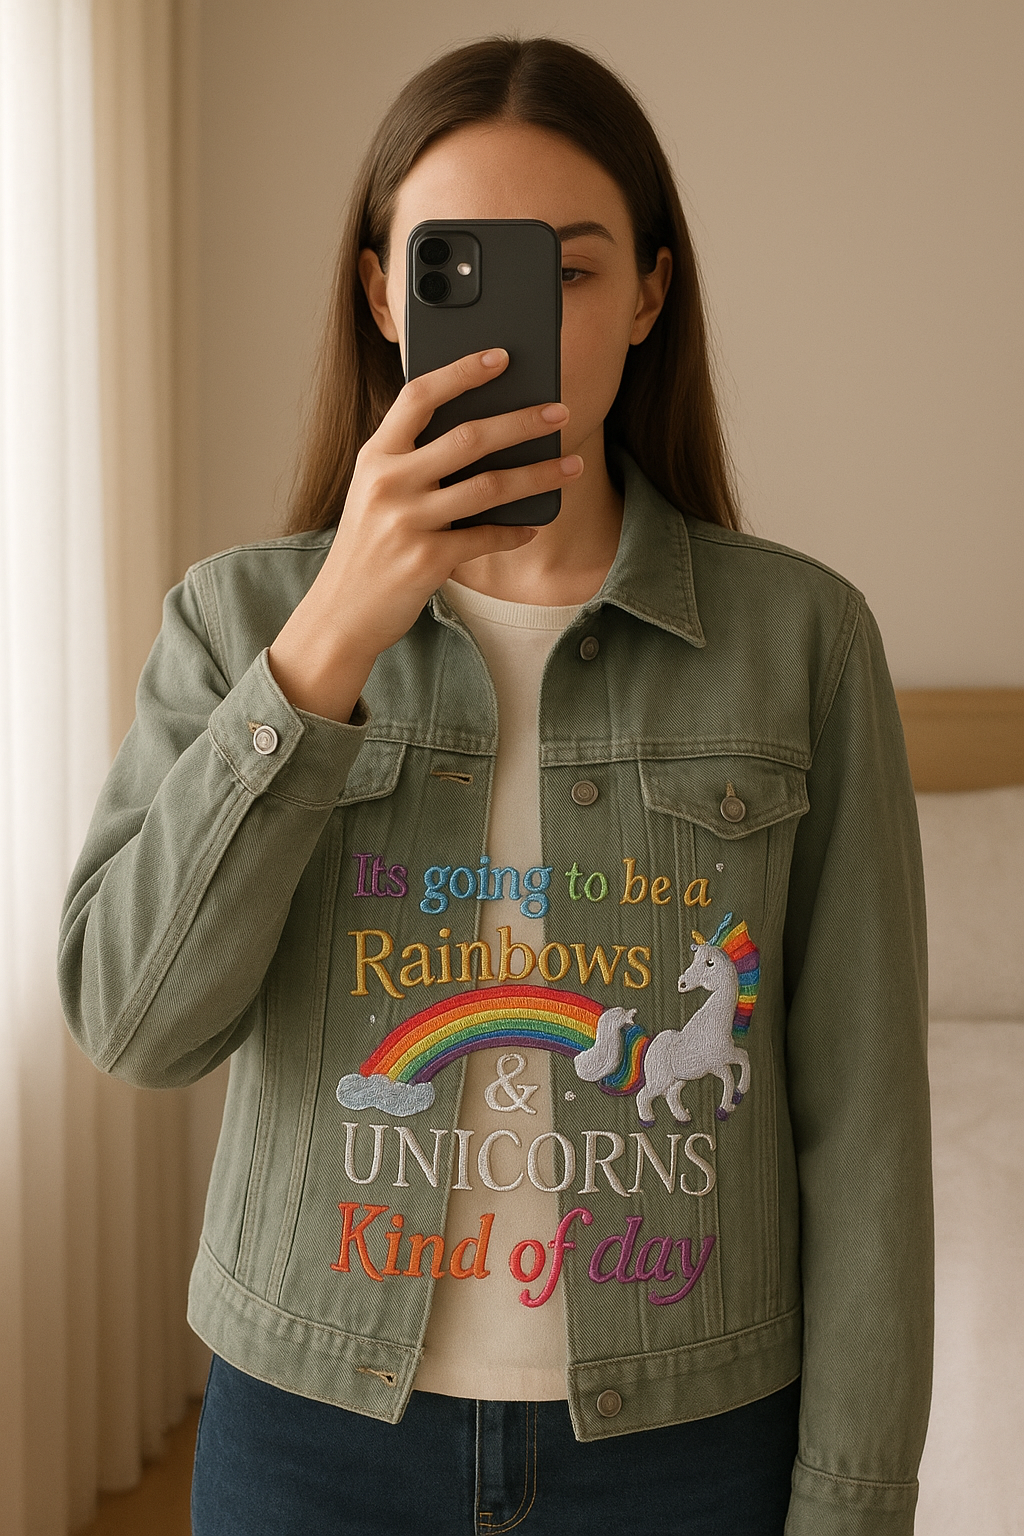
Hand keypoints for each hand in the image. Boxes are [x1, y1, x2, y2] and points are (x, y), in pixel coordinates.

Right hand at [268, 348, 582, 721]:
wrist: (342, 612)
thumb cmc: (370, 546)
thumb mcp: (375, 493)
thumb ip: (412, 461)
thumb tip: (484, 430)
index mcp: (375, 456)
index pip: (419, 396)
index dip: (462, 372)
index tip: (501, 356)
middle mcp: (388, 483)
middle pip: (467, 437)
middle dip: (522, 421)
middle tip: (560, 412)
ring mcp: (406, 522)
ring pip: (487, 487)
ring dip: (536, 475)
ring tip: (570, 467)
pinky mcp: (425, 561)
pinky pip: (486, 538)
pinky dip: (515, 532)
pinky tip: (534, 526)